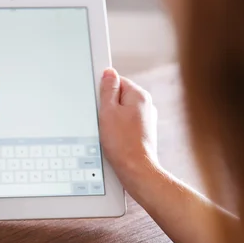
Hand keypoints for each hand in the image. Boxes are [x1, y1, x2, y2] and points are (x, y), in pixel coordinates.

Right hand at [99, 68, 158, 184]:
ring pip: (122, 111)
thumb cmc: (122, 143)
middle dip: (108, 105)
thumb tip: (109, 73)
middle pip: (120, 96)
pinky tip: (113, 138)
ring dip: (111, 118)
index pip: (118, 81)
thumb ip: (108, 90)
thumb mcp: (108, 111)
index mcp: (139, 95)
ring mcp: (145, 119)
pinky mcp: (142, 132)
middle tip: (101, 118)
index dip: (104, 90)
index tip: (97, 100)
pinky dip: (117, 129)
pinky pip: (125, 123)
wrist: (135, 169)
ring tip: (108, 131)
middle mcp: (146, 105)